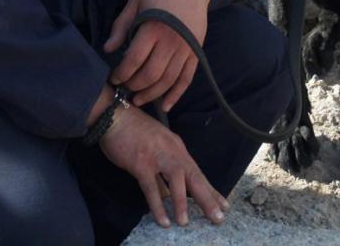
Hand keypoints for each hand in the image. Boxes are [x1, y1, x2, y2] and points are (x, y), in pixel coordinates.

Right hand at [99, 104, 228, 227]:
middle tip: (218, 218)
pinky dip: (157, 205)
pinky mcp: (141, 163)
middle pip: (193, 176)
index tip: (224, 206)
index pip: (196, 171)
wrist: (115, 117)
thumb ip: (163, 170)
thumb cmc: (134, 131)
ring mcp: (157, 156)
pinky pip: (152, 188)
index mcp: (176, 147)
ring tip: (186, 222)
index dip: (210, 190)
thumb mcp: (156, 146)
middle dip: (207, 198)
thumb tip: (168, 196)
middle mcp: (171, 151)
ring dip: (182, 202)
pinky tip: (163, 220)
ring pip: (176, 181)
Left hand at [104, 0, 210, 110]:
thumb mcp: (135, 2)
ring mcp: (186, 49)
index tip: (114, 78)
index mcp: (153, 28)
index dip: (122, 73)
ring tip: (138, 99)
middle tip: (125, 88)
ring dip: (152, 94)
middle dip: (134, 86)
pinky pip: (186, 79)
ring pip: (168, 81)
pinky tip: (164, 105)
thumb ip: (121, 26)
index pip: (134, 60)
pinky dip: (176, 95)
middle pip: (150, 74)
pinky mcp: (196, 53)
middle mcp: (171, 41)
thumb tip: (107, 50)